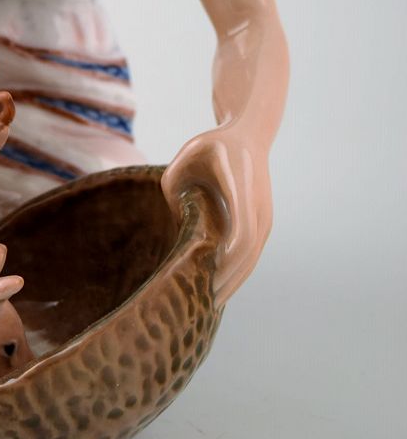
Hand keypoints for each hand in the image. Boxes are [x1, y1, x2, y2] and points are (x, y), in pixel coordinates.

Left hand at [161, 124, 273, 307]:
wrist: (248, 135)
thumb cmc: (210, 146)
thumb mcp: (185, 157)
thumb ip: (175, 187)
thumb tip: (178, 225)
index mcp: (240, 183)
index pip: (243, 225)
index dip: (231, 252)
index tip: (213, 271)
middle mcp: (257, 202)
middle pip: (249, 249)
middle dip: (229, 277)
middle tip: (204, 302)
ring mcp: (264, 214)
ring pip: (253, 255)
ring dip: (235, 280)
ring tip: (211, 303)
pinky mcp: (263, 221)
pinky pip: (253, 252)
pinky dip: (240, 271)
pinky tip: (222, 286)